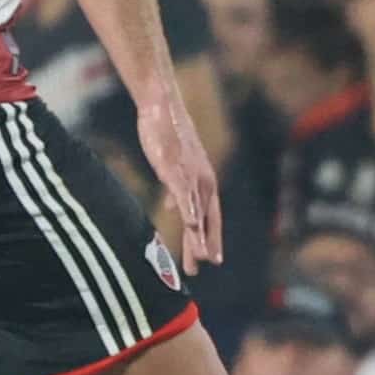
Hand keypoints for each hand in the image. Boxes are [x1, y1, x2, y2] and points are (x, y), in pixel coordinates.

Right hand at [138, 88, 222, 266]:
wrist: (162, 108)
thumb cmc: (167, 137)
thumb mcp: (174, 170)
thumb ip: (176, 191)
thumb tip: (173, 209)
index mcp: (203, 183)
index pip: (211, 216)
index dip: (212, 237)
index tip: (212, 258)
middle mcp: (203, 181)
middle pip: (208, 219)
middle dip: (208, 243)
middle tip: (208, 265)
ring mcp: (190, 175)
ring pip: (197, 211)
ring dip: (199, 235)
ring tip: (200, 257)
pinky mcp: (175, 168)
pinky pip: (183, 193)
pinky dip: (187, 209)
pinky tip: (190, 224)